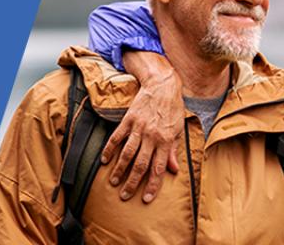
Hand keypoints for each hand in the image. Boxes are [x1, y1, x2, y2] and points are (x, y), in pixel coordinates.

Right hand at [100, 52, 184, 202]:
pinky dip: (109, 149)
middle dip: (132, 183)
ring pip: (127, 154)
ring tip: (112, 182)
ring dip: (119, 170)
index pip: (159, 168)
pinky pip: (117, 137)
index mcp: (167, 141)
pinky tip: (104, 160)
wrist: (163, 85)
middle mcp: (152, 137)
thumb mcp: (179, 129)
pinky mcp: (128, 120)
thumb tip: (174, 170)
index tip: (145, 199)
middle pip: (141, 165)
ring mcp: (139, 128)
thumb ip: (174, 150)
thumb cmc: (173, 108)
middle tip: (125, 195)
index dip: (152, 185)